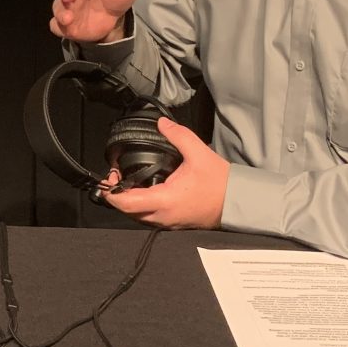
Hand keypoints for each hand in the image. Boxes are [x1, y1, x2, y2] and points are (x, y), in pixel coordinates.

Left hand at [100, 118, 227, 229]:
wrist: (238, 202)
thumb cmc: (220, 184)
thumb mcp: (198, 153)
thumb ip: (178, 135)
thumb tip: (162, 123)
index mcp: (164, 200)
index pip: (126, 203)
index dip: (111, 191)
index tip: (110, 176)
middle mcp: (163, 216)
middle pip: (127, 211)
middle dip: (117, 194)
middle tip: (117, 175)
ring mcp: (168, 222)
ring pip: (137, 216)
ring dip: (129, 201)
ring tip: (127, 181)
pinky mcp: (173, 223)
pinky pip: (149, 217)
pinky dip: (141, 206)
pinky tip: (143, 190)